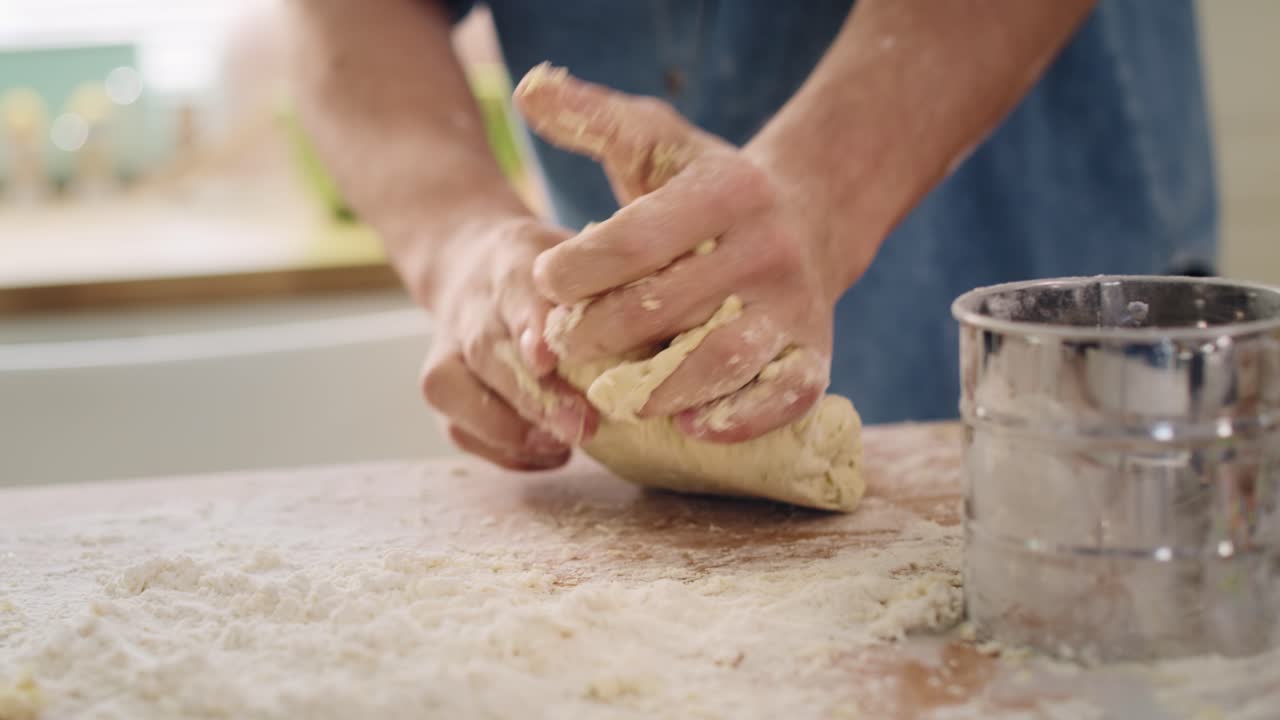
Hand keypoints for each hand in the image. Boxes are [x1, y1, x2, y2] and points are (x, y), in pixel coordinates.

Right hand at [419, 216, 597, 469]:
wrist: (471, 258)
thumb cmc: (553, 272)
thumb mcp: (585, 258)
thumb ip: (622, 287)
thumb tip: (684, 331)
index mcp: (513, 263)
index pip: (518, 291)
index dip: (531, 325)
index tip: (548, 356)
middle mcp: (473, 306)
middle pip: (489, 352)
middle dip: (534, 396)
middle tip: (582, 427)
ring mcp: (448, 346)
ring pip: (454, 390)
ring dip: (511, 429)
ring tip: (563, 448)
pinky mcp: (439, 384)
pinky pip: (458, 426)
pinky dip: (500, 449)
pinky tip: (548, 453)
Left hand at [513, 66, 877, 441]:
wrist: (807, 214)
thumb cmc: (706, 184)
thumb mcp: (657, 141)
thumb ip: (593, 118)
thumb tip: (527, 90)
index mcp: (726, 190)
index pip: (636, 237)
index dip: (577, 267)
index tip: (542, 282)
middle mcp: (767, 246)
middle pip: (669, 304)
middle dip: (602, 333)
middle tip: (563, 348)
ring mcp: (795, 304)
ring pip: (724, 355)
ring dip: (663, 385)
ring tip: (618, 399)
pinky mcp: (817, 352)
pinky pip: (785, 395)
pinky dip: (741, 418)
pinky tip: (693, 430)